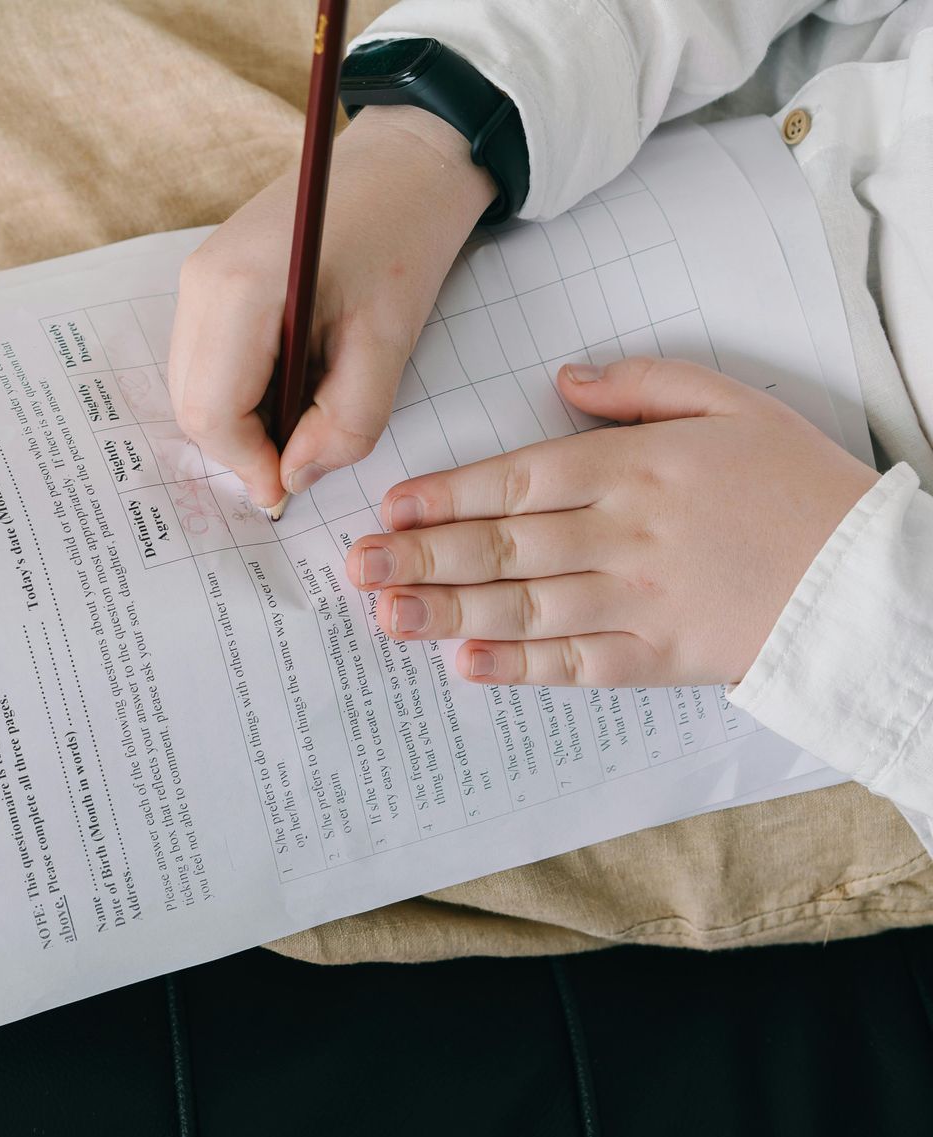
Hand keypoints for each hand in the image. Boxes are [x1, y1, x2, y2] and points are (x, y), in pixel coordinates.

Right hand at [168, 105, 495, 512]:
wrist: (407, 158)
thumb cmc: (405, 236)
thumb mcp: (389, 341)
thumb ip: (346, 423)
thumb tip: (294, 477)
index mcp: (239, 290)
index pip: (212, 414)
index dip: (249, 465)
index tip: (291, 489)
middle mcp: (199, 282)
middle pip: (192, 407)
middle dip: (243, 447)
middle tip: (305, 452)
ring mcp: (195, 277)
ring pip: (193, 388)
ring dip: (243, 419)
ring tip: (307, 408)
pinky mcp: (206, 279)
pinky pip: (205, 361)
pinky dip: (241, 390)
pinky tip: (293, 378)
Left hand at [345, 357, 878, 686]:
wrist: (870, 577)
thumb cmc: (799, 483)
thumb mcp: (731, 402)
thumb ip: (642, 385)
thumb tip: (563, 379)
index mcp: (636, 468)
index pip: (520, 480)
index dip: (448, 495)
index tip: (390, 505)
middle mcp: (625, 535)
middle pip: (505, 546)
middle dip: (422, 555)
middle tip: (356, 564)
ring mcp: (639, 601)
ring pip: (523, 606)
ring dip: (446, 610)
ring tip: (384, 612)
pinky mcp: (657, 658)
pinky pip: (575, 665)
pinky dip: (517, 667)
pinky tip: (463, 663)